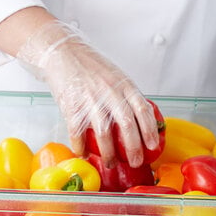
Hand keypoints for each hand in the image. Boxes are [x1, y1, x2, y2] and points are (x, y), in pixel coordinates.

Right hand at [17, 20, 158, 167]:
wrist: (62, 53)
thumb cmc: (90, 66)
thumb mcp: (116, 76)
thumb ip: (127, 95)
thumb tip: (142, 120)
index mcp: (123, 85)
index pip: (142, 109)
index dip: (150, 130)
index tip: (153, 146)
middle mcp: (109, 92)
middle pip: (126, 125)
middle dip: (133, 148)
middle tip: (135, 161)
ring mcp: (90, 101)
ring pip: (104, 134)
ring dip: (109, 153)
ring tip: (111, 162)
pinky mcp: (72, 108)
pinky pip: (78, 134)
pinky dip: (81, 147)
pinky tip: (85, 154)